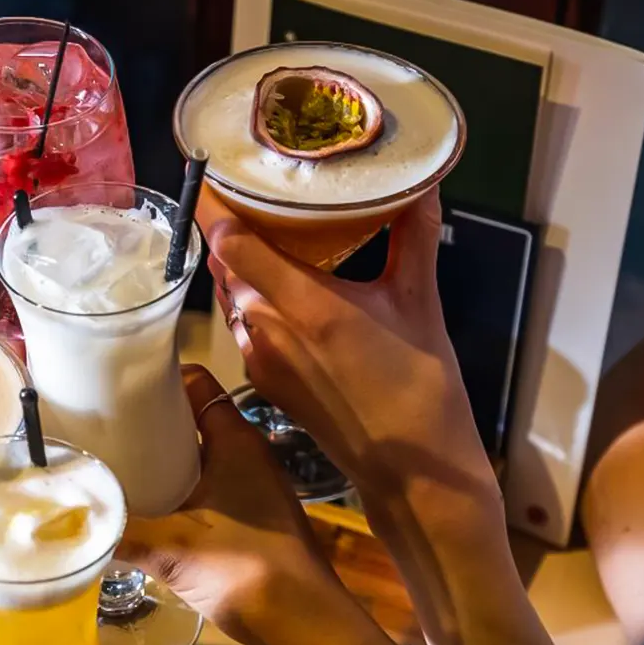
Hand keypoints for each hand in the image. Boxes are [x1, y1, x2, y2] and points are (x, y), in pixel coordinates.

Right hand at [119, 365, 400, 644]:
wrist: (304, 628)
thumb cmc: (248, 567)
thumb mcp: (172, 544)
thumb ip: (119, 529)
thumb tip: (70, 519)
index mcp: (236, 440)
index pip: (196, 384)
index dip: (157, 377)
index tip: (112, 381)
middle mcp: (245, 458)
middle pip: (190, 423)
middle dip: (147, 424)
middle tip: (98, 425)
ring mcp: (249, 494)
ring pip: (195, 463)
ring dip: (159, 464)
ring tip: (110, 465)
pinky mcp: (246, 528)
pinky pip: (201, 498)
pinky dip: (173, 499)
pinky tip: (140, 514)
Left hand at [200, 191, 571, 644]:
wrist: (414, 472)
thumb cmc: (421, 388)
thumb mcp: (419, 301)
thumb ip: (413, 236)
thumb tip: (422, 181)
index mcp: (302, 304)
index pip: (230, 240)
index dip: (221, 202)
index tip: (230, 172)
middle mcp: (267, 329)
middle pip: (227, 263)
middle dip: (236, 227)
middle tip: (260, 194)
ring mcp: (259, 358)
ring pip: (233, 295)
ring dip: (243, 266)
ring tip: (272, 234)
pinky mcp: (263, 379)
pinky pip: (244, 325)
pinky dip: (254, 300)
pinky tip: (285, 288)